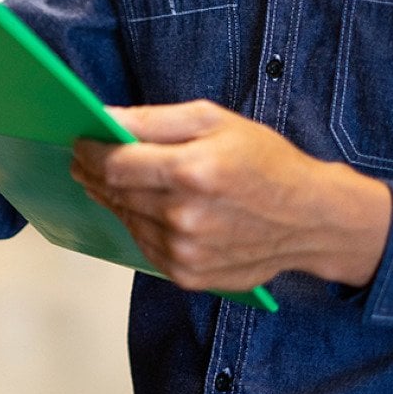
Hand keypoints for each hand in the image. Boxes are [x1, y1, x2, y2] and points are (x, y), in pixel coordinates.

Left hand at [70, 100, 391, 291]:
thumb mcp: (215, 120)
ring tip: (119, 182)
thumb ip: (154, 119)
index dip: (89, 152)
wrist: (312, 220)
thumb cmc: (266, 162)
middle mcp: (186, 216)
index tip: (80, 142)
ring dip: (115, 199)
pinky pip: (144, 245)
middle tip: (86, 160)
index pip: (115, 164)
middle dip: (94, 173)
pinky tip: (149, 208)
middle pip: (115, 193)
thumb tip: (104, 118)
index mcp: (193, 171)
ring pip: (125, 219)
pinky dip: (140, 225)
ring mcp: (186, 251)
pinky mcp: (188, 275)